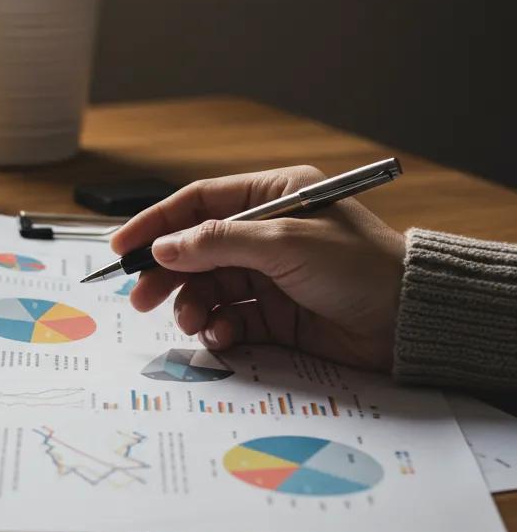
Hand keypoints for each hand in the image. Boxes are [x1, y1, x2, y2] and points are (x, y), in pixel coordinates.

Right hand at [111, 166, 405, 371]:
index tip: (122, 247)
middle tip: (140, 298)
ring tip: (192, 321)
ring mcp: (269, 274)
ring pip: (208, 286)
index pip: (198, 203)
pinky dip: (219, 327)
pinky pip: (230, 317)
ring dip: (192, 304)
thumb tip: (163, 247)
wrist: (409, 322)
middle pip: (195, 249)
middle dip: (167, 274)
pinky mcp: (276, 313)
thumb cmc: (358, 267)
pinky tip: (223, 335)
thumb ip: (217, 243)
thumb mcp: (283, 244)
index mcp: (272, 196)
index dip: (156, 223)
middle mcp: (266, 232)